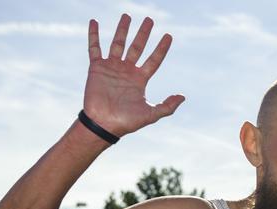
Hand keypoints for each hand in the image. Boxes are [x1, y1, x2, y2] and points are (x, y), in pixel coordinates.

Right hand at [83, 14, 184, 135]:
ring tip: (127, 16)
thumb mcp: (151, 114)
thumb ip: (167, 106)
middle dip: (143, 34)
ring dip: (122, 30)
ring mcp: (112, 68)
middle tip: (150, 19)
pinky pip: (95, 48)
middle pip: (138, 47)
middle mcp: (127, 71)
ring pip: (118, 44)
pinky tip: (94, 22)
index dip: (161, 48)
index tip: (169, 36)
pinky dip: (94, 35)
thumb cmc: (127, 121)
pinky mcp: (97, 68)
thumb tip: (183, 96)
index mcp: (140, 79)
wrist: (104, 124)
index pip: (154, 59)